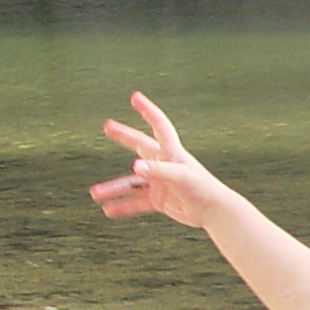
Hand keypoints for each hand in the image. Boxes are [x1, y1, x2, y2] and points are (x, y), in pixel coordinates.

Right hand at [90, 92, 251, 228]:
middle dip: (124, 135)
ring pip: (132, 183)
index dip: (147, 111)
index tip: (135, 97)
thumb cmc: (201, 189)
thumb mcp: (179, 177)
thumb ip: (157, 171)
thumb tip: (134, 167)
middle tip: (107, 125)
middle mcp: (164, 164)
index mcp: (171, 153)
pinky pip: (137, 202)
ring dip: (114, 188)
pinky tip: (109, 211)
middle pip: (140, 146)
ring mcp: (160, 182)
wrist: (214, 211)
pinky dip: (124, 206)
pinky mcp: (160, 199)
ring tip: (95, 193)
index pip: (159, 126)